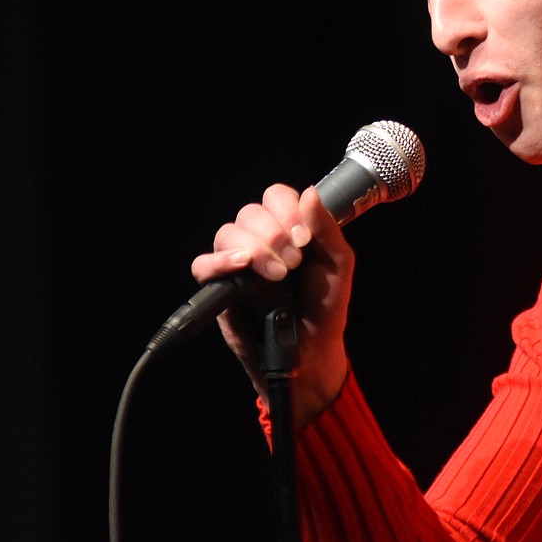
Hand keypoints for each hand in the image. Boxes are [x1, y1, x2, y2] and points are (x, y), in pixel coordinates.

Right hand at [191, 183, 353, 424]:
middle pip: (250, 212)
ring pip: (227, 232)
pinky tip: (241, 267)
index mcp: (289, 228)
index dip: (287, 210)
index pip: (276, 196)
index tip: (304, 238)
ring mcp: (238, 262)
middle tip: (293, 262)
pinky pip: (203, 264)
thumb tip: (309, 192)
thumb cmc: (325, 305)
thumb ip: (327, 228)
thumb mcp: (338, 264)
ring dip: (254, 248)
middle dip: (274, 234)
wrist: (311, 349)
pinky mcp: (220, 287)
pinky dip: (218, 262)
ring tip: (277, 274)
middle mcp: (261, 240)